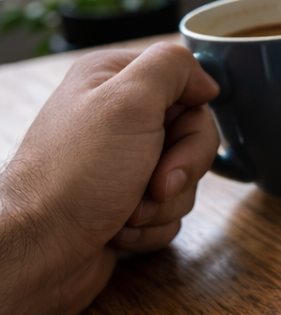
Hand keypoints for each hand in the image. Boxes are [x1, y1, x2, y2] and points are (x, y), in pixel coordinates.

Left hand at [0, 42, 220, 314]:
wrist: (41, 248)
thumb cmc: (77, 177)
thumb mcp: (129, 102)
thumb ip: (172, 67)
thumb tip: (204, 80)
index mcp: (113, 81)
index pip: (186, 85)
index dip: (191, 118)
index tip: (170, 138)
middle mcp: (117, 119)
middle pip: (192, 135)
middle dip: (181, 168)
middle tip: (154, 184)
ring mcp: (122, 164)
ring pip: (184, 178)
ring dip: (165, 203)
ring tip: (127, 211)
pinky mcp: (126, 202)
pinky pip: (169, 211)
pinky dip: (153, 225)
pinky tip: (120, 229)